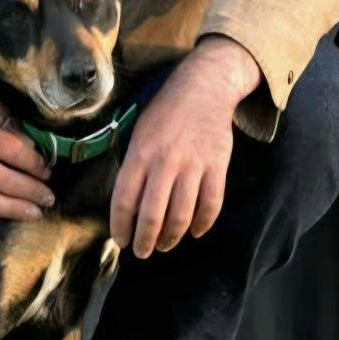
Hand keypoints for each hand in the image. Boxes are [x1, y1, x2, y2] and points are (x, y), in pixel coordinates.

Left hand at [111, 37, 260, 258]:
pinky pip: (211, 204)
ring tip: (165, 245)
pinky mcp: (217, 166)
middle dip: (145, 240)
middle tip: (142, 252)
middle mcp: (165, 161)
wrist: (204, 88)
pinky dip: (202, 224)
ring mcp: (193, 165)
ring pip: (181, 215)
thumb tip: (126, 203)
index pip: (124, 200)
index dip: (121, 226)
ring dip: (171, 238)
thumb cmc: (165, 111)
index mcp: (140, 153)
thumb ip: (133, 165)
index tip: (121, 241)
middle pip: (152, 214)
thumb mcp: (139, 132)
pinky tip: (194, 231)